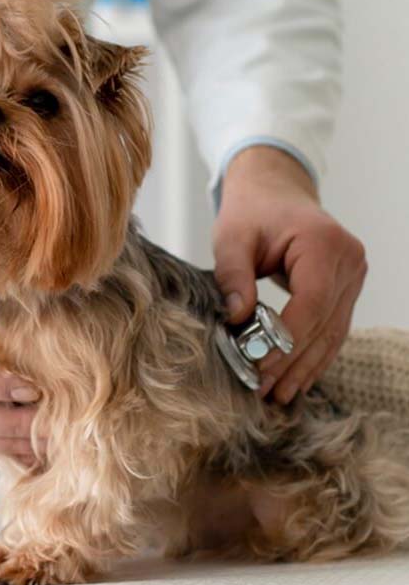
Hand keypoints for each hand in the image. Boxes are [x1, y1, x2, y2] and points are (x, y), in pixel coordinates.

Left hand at [212, 146, 366, 403]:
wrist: (274, 189)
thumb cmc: (251, 211)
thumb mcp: (231, 238)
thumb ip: (233, 276)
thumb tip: (238, 320)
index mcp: (324, 244)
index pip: (312, 303)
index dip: (286, 340)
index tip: (259, 366)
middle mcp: (349, 261)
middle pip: (324, 323)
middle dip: (292, 361)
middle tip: (263, 390)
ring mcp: (353, 275)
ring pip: (332, 332)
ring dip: (305, 366)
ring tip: (277, 395)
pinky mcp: (346, 288)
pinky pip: (332, 327)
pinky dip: (312, 353)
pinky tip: (295, 378)